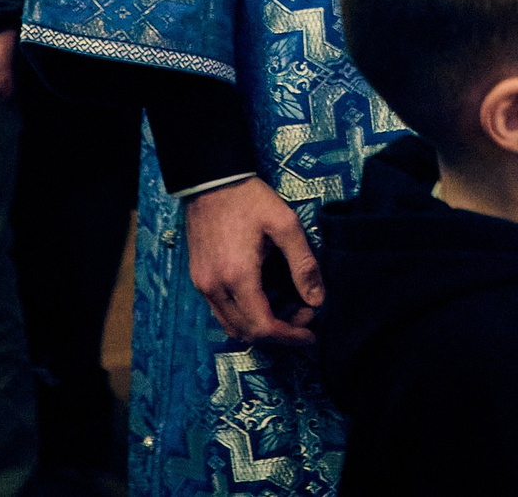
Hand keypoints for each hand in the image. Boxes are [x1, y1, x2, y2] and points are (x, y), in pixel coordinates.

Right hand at [185, 177, 323, 346]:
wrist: (210, 181)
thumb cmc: (250, 200)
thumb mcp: (285, 224)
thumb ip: (303, 264)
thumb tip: (317, 300)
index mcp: (238, 277)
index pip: (264, 327)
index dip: (290, 337)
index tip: (311, 335)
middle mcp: (215, 288)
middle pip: (248, 333)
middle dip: (281, 331)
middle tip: (305, 313)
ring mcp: (203, 286)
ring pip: (233, 326)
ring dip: (262, 326)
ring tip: (289, 306)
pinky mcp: (199, 280)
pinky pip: (222, 312)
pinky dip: (245, 316)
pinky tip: (266, 299)